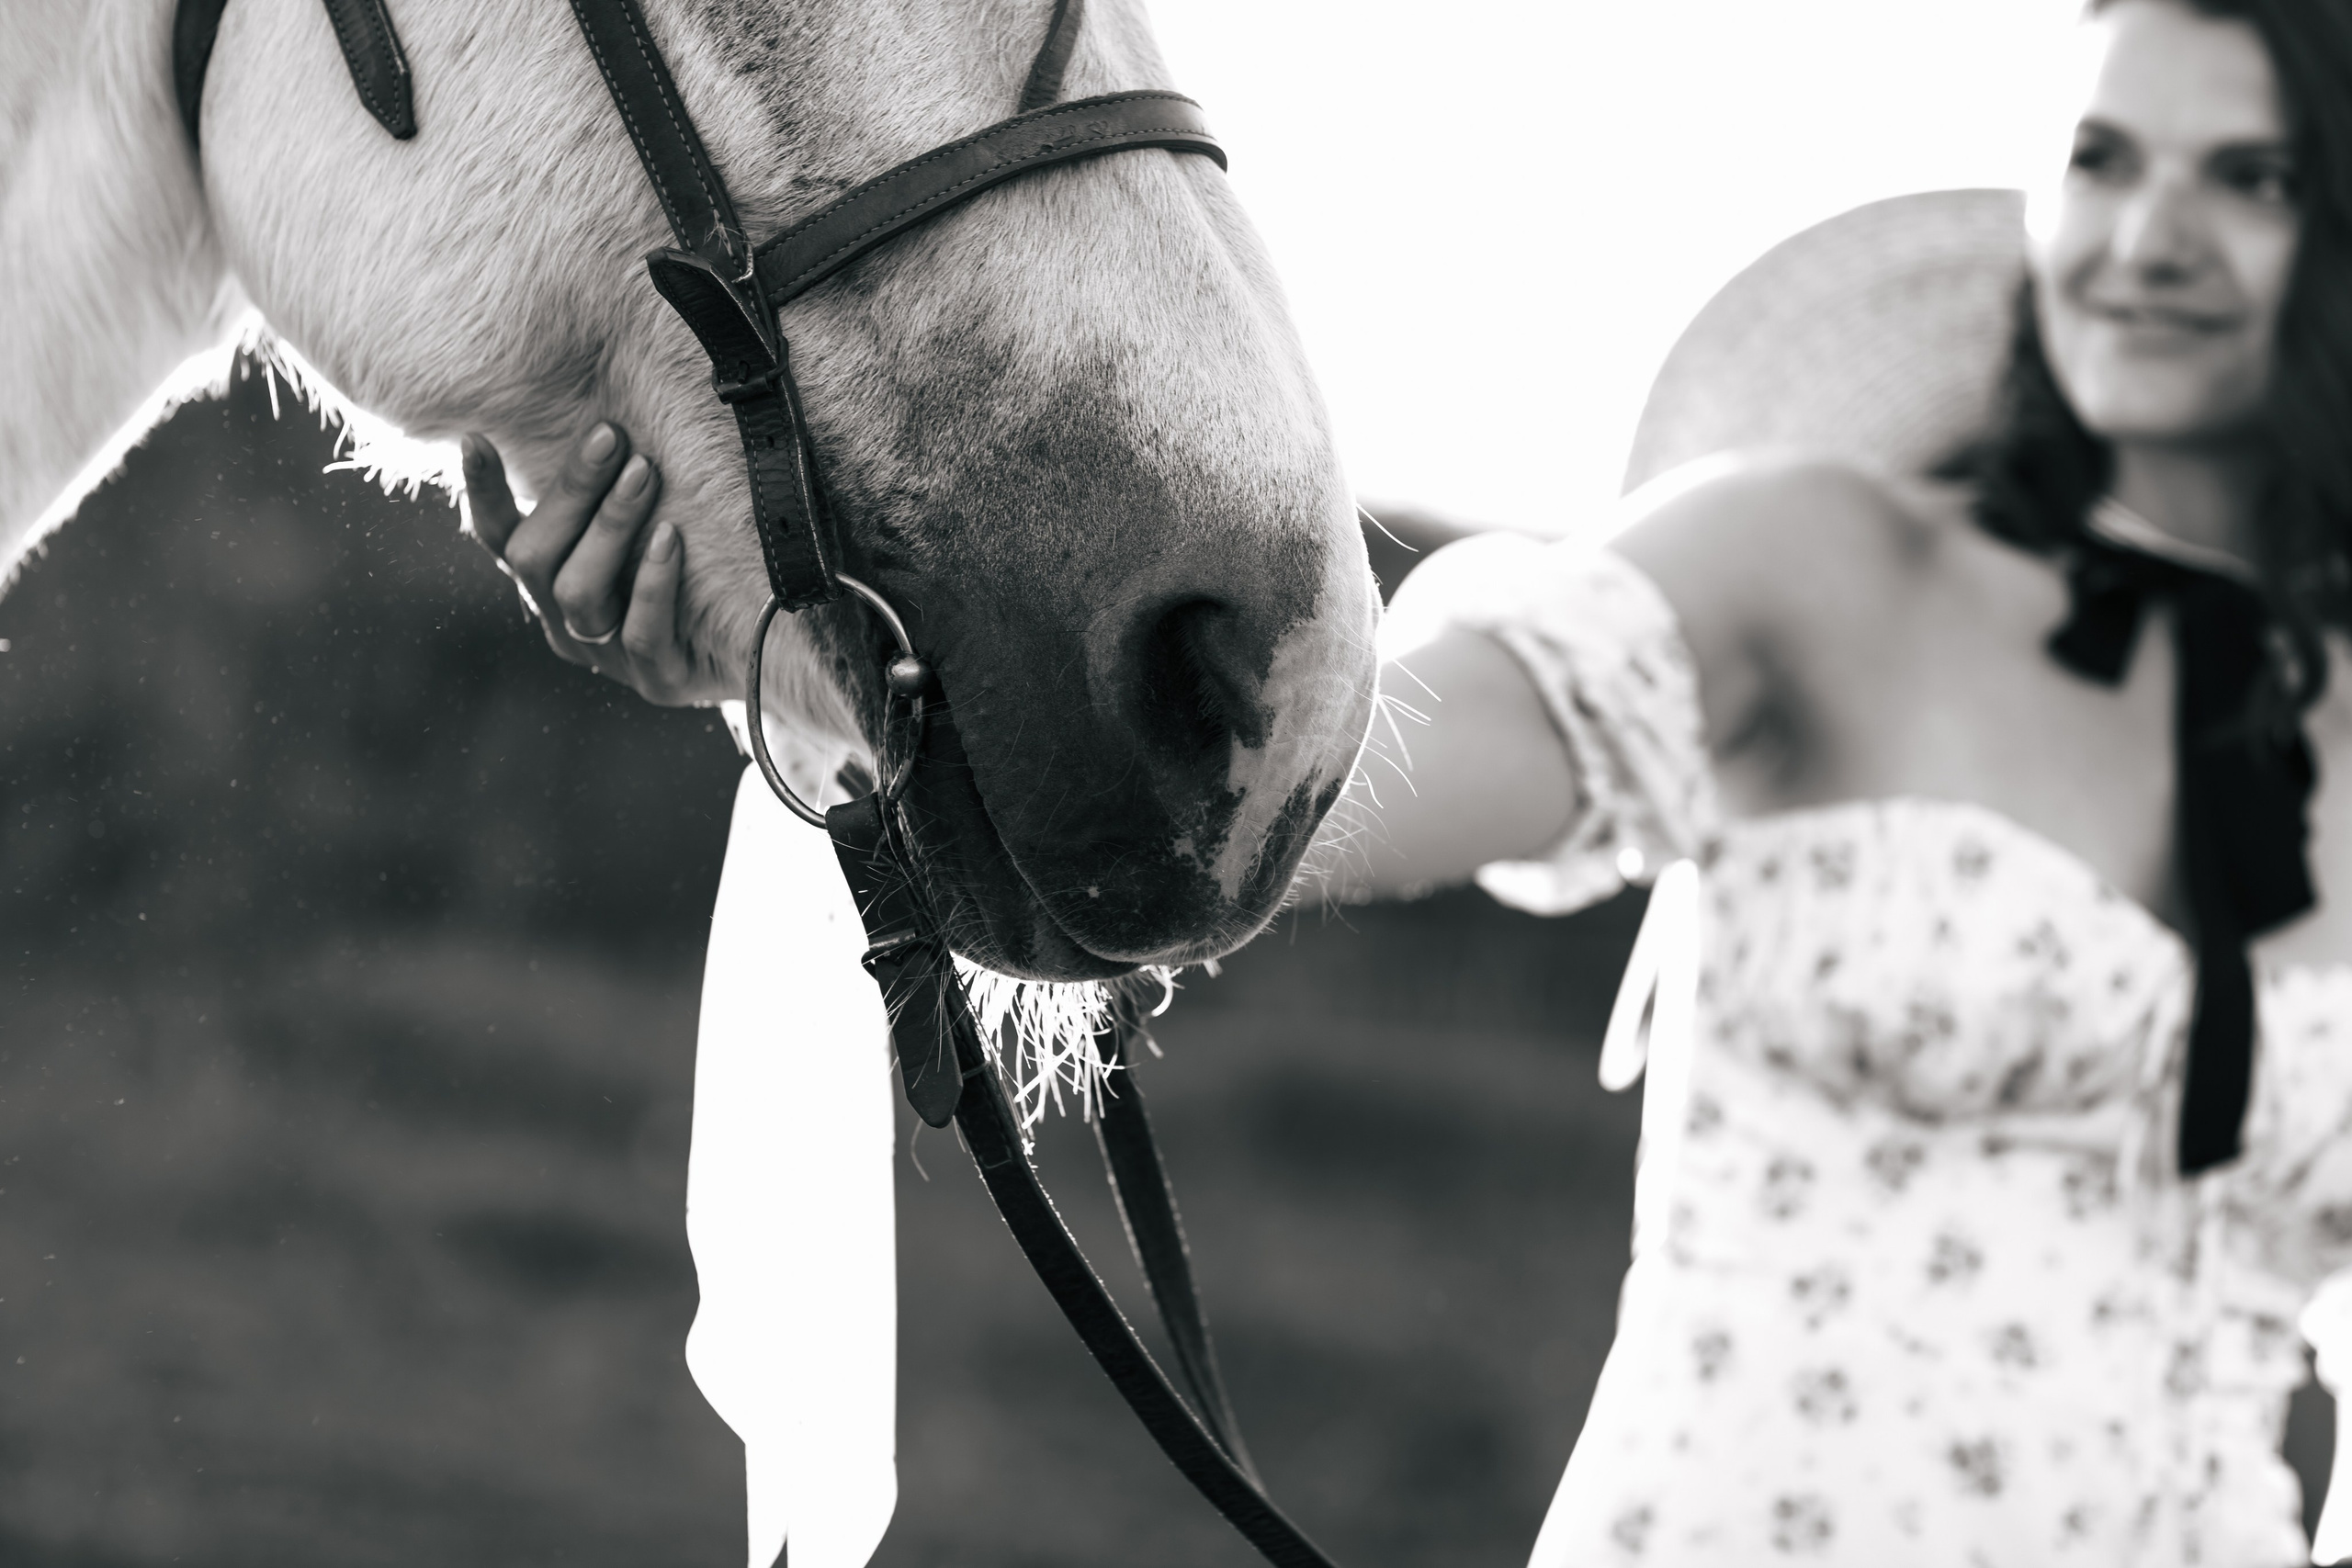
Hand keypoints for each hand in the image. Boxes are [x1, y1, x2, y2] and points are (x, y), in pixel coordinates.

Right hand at [461, 424, 719, 706]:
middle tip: (609, 436)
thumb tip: (607, 419)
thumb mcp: (642, 534)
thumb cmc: (691, 577)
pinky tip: (670, 540)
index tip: (476, 437)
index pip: (499, 538)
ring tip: (643, 474)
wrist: (754, 660)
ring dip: (609, 527)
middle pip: (535, 558)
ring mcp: (608, 659)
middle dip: (570, 492)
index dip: (483, 493)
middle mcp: (566, 625)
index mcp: (549, 587)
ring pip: (580, 593)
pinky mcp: (660, 682)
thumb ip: (610, 496)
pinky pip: (644, 635)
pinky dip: (652, 585)